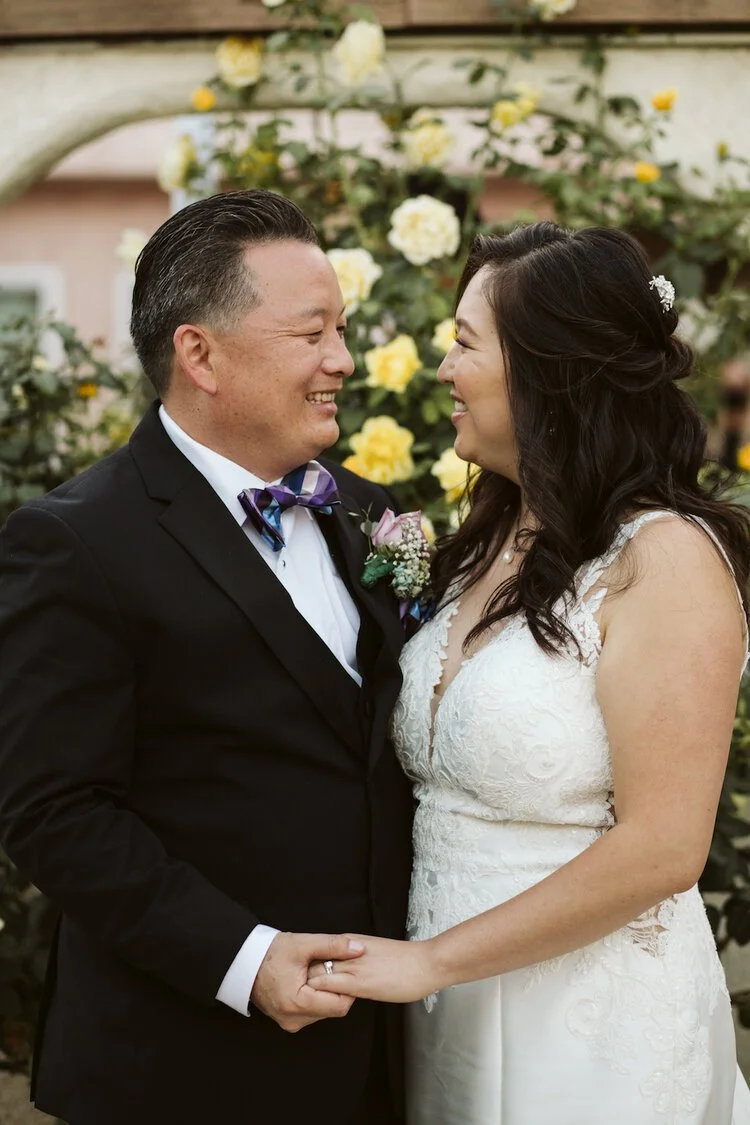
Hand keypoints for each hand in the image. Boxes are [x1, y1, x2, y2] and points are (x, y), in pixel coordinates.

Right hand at [251, 932, 364, 1032]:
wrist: (244, 962)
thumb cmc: (270, 953)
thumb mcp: (303, 944)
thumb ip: (334, 946)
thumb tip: (359, 949)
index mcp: (297, 1003)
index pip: (340, 1005)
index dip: (347, 987)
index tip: (344, 969)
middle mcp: (293, 1019)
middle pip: (332, 1009)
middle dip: (336, 988)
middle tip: (329, 967)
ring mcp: (290, 1022)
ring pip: (324, 1011)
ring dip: (325, 993)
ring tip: (316, 972)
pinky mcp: (288, 1020)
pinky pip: (312, 1012)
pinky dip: (315, 997)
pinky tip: (308, 980)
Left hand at [307, 933, 438, 1004]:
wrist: (426, 962)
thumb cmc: (405, 960)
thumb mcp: (373, 952)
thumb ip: (356, 959)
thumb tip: (344, 970)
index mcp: (350, 942)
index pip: (317, 953)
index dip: (310, 969)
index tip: (308, 982)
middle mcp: (346, 951)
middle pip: (311, 963)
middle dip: (304, 980)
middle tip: (303, 997)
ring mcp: (352, 967)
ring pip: (316, 975)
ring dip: (310, 990)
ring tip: (312, 1005)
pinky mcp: (359, 983)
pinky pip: (329, 988)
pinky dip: (322, 997)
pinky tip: (326, 1007)